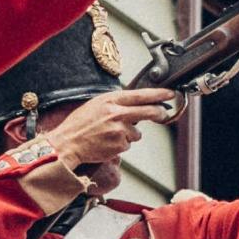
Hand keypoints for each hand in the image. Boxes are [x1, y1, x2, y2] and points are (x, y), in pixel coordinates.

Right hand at [33, 88, 174, 175]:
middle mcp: (117, 113)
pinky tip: (107, 142)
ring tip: (109, 134)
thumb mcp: (96, 105)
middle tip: (163, 114)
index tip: (169, 94)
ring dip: (128, 134)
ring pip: (136, 132)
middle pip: (148, 112)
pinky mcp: (119, 145)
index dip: (158, 94)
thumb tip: (134, 104)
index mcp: (111, 100)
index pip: (141, 95)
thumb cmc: (79, 124)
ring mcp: (119, 130)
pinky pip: (127, 144)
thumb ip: (115, 103)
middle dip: (159, 113)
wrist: (68, 143)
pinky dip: (120, 144)